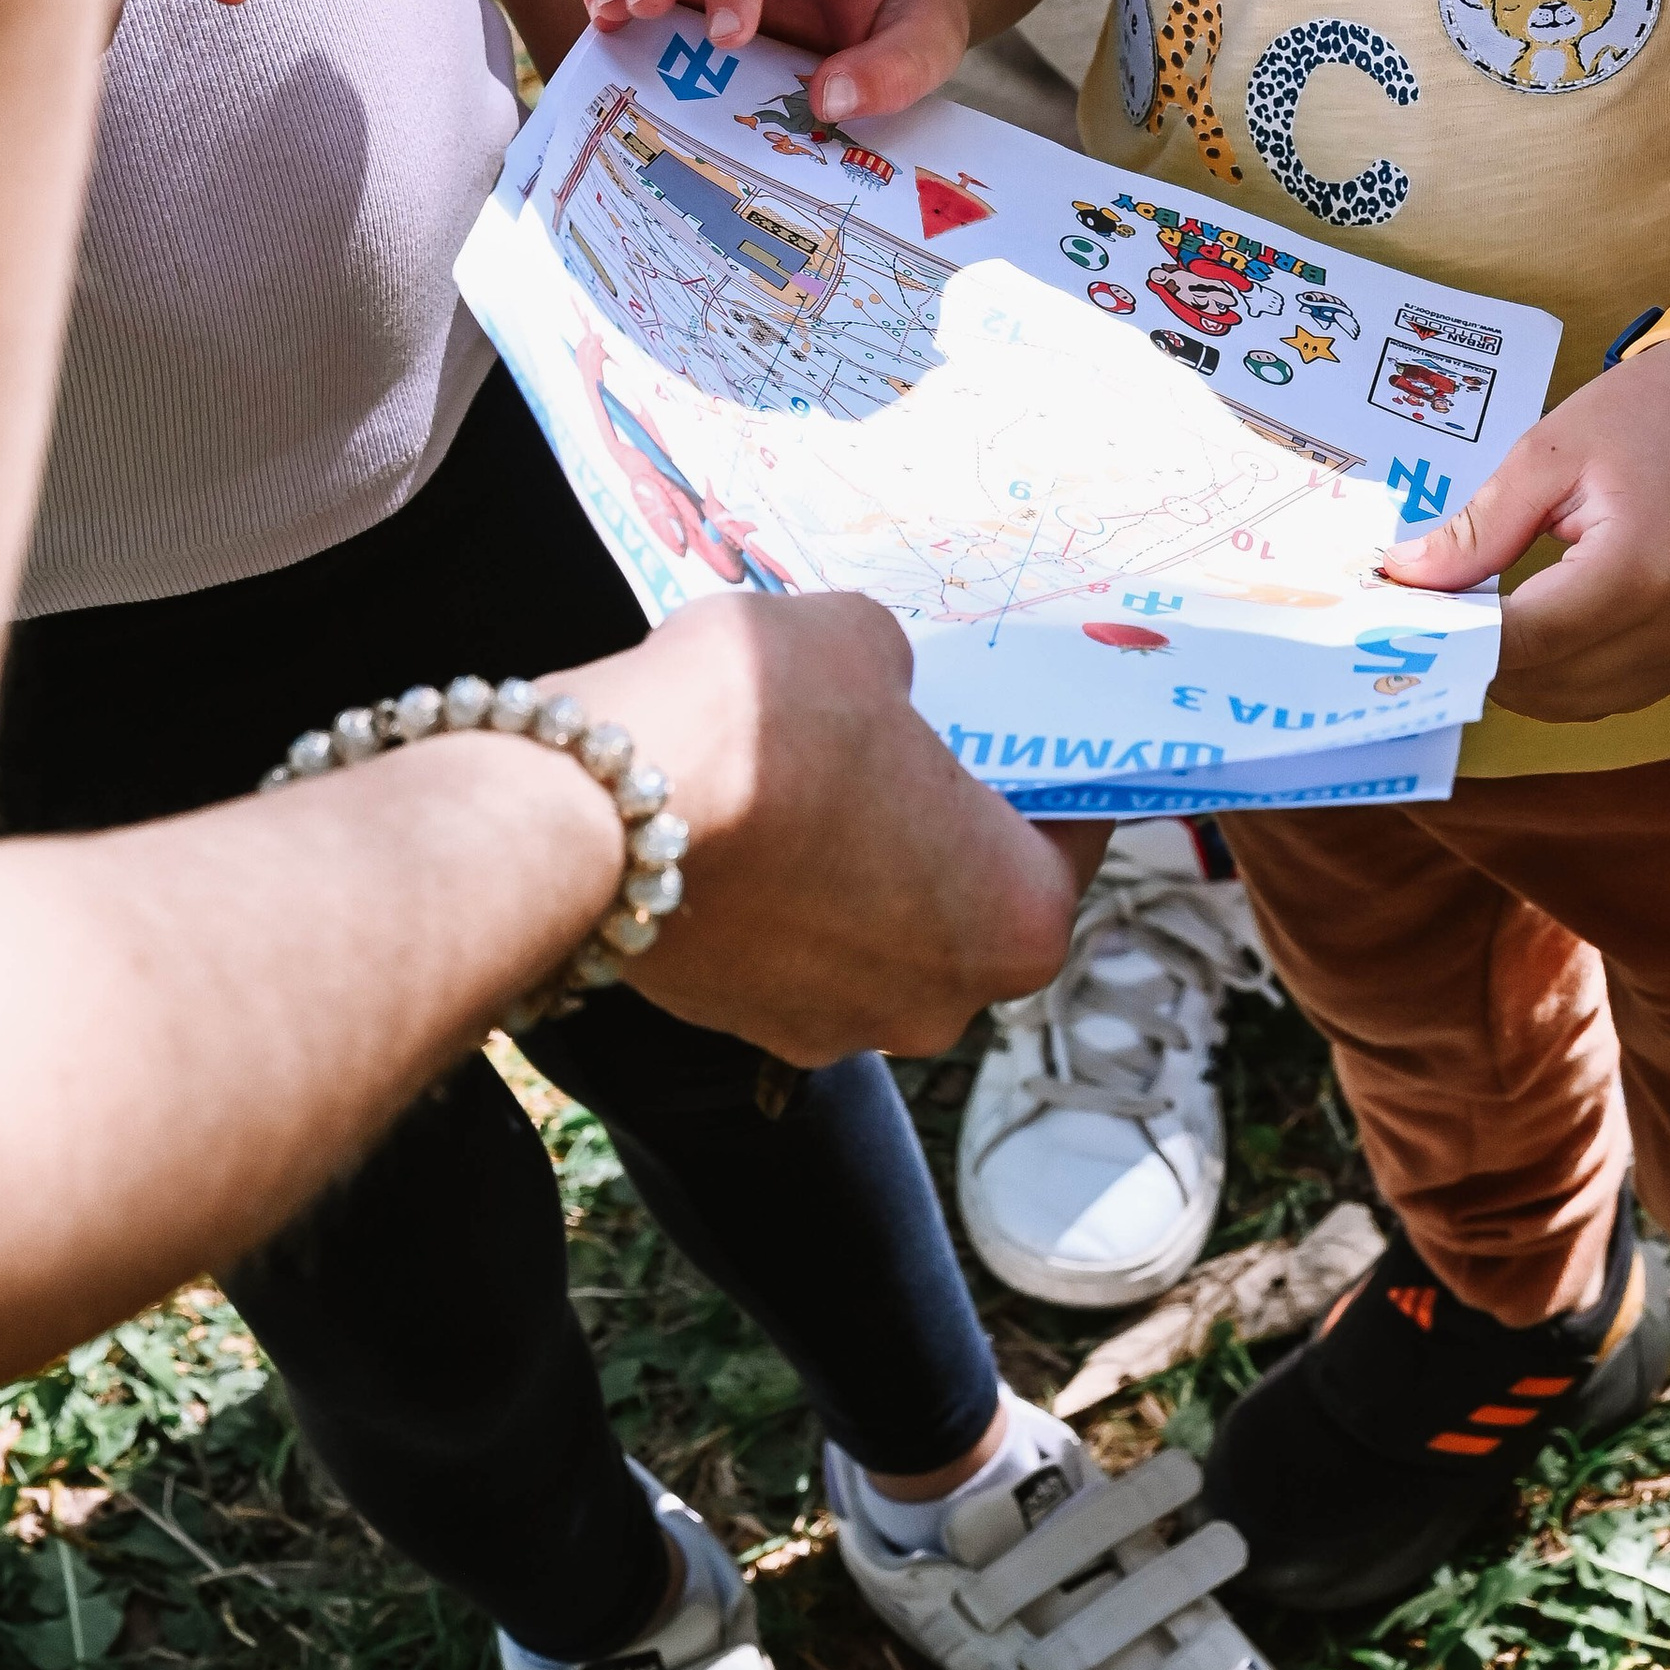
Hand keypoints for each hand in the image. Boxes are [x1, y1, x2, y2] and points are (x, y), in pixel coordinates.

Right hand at [572, 594, 1081, 1060]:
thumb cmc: (768, 722)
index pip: (1070, 840)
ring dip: (859, 863)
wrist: (599, 808)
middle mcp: (939, 1002)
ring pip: (878, 929)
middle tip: (910, 742)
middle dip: (946, 824)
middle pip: (971, 897)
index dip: (1049, 772)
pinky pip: (794, 947)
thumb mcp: (865, 643)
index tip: (1023, 729)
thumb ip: (900, 674)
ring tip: (813, 773)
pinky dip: (785, 893)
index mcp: (1016, 921)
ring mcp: (833, 1027)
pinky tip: (749, 817)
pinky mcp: (740, 1025)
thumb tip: (880, 684)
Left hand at [1383, 343, 1669, 719]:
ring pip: (1575, 703)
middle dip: (1478, 658)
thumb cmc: (1646, 414)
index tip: (1400, 620)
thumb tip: (1407, 579)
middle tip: (1428, 618)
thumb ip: (1478, 529)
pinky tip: (1530, 635)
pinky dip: (1561, 677)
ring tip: (1474, 625)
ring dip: (1518, 677)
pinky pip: (1612, 694)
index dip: (1456, 637)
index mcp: (1639, 570)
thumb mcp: (1548, 453)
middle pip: (1545, 682)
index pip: (1525, 639)